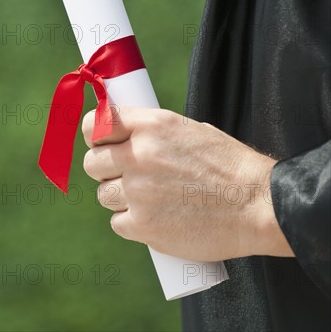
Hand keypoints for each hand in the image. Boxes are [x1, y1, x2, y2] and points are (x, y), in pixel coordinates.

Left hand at [82, 107, 293, 260]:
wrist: (258, 206)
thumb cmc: (228, 166)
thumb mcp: (188, 130)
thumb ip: (151, 133)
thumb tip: (122, 136)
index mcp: (150, 125)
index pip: (96, 124)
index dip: (93, 134)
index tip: (99, 142)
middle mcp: (138, 155)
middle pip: (92, 163)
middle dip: (104, 169)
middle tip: (124, 174)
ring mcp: (138, 192)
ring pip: (103, 194)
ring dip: (118, 196)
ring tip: (146, 198)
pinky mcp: (143, 226)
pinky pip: (118, 223)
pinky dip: (131, 223)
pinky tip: (153, 218)